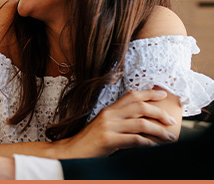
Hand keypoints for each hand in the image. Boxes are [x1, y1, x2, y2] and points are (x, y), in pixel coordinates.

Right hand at [55, 89, 177, 157]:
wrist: (73, 151)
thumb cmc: (91, 141)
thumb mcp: (106, 126)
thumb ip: (121, 122)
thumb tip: (144, 124)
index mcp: (109, 109)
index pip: (131, 95)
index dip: (148, 93)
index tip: (162, 93)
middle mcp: (109, 114)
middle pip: (139, 107)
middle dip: (159, 112)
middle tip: (171, 120)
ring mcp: (108, 126)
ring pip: (140, 123)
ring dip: (159, 130)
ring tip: (170, 137)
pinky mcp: (108, 139)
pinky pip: (134, 139)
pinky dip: (148, 143)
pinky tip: (155, 146)